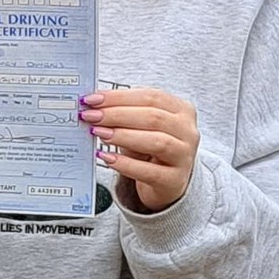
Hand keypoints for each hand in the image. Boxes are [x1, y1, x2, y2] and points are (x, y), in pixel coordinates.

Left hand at [78, 88, 199, 212]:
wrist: (168, 182)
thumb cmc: (150, 147)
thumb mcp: (141, 125)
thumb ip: (123, 112)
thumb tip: (92, 104)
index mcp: (181, 109)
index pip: (150, 96)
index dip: (119, 96)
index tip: (92, 99)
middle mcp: (188, 131)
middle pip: (153, 117)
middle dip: (117, 114)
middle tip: (90, 116)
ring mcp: (184, 156)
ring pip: (156, 142)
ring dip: (123, 135)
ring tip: (98, 133)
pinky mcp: (174, 180)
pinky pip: (149, 172)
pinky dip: (125, 163)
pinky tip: (107, 158)